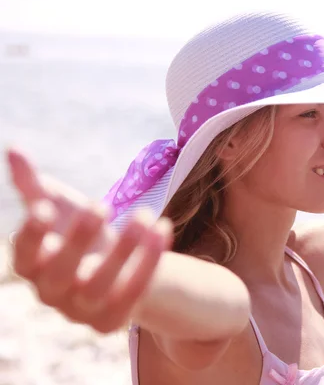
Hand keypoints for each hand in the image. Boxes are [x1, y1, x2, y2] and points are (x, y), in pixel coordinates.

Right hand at [6, 147, 172, 332]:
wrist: (119, 268)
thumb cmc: (81, 235)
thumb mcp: (61, 209)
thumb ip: (35, 185)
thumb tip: (12, 149)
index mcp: (34, 267)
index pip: (24, 256)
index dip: (31, 235)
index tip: (44, 208)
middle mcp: (53, 293)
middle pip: (61, 272)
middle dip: (79, 238)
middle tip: (101, 205)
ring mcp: (82, 311)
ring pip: (100, 285)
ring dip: (125, 249)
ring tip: (145, 213)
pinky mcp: (112, 320)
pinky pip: (133, 293)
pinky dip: (150, 262)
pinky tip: (163, 229)